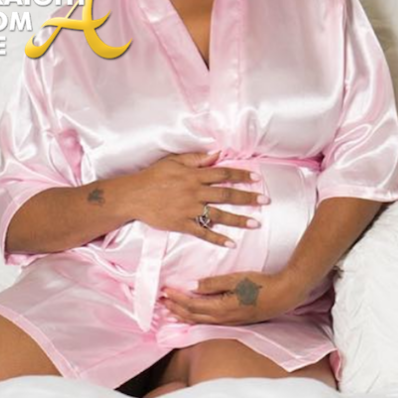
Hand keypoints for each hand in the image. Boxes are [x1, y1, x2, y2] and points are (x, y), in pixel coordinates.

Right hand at [127, 150, 269, 248]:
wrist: (133, 196)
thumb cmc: (153, 176)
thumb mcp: (173, 161)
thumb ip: (196, 159)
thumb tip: (217, 154)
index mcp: (193, 176)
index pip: (222, 174)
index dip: (241, 176)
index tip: (257, 179)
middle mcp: (194, 192)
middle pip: (226, 194)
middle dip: (247, 198)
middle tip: (265, 201)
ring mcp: (188, 209)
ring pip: (218, 215)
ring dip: (238, 220)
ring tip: (255, 224)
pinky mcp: (181, 224)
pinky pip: (202, 232)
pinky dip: (217, 238)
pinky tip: (231, 243)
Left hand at [160, 270, 301, 325]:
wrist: (283, 295)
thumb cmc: (260, 284)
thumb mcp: (235, 279)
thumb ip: (213, 284)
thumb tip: (192, 286)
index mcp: (221, 308)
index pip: (192, 305)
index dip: (177, 299)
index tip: (165, 290)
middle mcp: (222, 319)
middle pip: (192, 316)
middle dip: (175, 309)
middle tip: (161, 301)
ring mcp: (229, 322)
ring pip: (199, 321)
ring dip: (183, 315)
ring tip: (170, 311)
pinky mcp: (234, 320)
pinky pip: (208, 322)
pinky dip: (195, 318)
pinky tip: (192, 315)